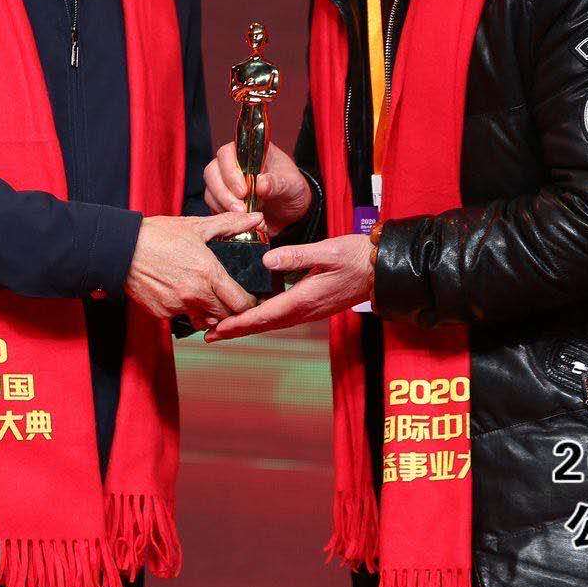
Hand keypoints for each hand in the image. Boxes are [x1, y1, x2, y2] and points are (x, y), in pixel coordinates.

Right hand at [126, 212, 262, 328]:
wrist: (121, 249)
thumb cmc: (156, 235)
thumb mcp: (196, 226)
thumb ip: (229, 225)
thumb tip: (254, 218)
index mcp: (208, 274)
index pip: (241, 303)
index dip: (249, 302)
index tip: (248, 297)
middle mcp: (195, 294)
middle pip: (226, 316)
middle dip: (230, 309)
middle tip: (228, 297)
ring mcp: (178, 306)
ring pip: (205, 320)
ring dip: (209, 313)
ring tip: (205, 296)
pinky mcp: (162, 313)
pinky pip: (182, 317)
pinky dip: (185, 309)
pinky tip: (180, 292)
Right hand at [203, 141, 311, 236]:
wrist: (292, 210)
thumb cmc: (292, 189)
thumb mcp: (291, 185)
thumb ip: (277, 183)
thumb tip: (261, 183)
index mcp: (249, 152)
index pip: (228, 153)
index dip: (230, 171)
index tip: (243, 191)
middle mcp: (233, 165)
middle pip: (212, 172)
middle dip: (224, 192)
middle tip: (240, 208)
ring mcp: (225, 183)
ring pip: (210, 191)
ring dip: (222, 205)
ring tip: (242, 216)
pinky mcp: (223, 202)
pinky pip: (213, 207)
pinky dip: (223, 215)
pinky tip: (238, 221)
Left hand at [204, 234, 373, 341]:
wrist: (379, 271)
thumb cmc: (355, 258)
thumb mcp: (327, 251)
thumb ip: (296, 256)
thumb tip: (266, 260)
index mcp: (304, 298)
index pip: (264, 315)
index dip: (239, 322)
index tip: (218, 328)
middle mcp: (303, 310)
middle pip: (262, 325)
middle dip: (235, 331)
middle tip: (208, 335)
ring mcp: (307, 311)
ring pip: (270, 324)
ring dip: (246, 328)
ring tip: (222, 329)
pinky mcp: (310, 307)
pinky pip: (280, 318)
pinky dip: (260, 320)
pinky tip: (251, 316)